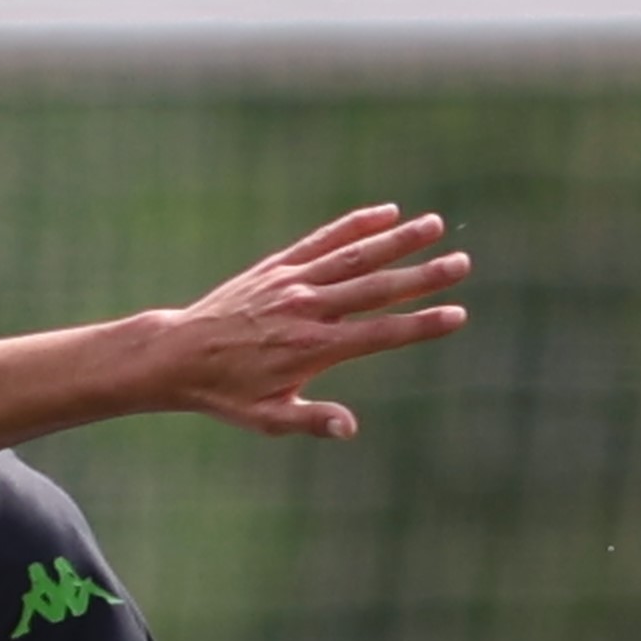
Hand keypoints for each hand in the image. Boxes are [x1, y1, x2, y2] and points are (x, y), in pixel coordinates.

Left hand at [142, 207, 470, 440]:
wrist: (177, 355)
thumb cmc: (226, 393)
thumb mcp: (267, 419)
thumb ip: (311, 420)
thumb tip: (350, 428)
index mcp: (312, 349)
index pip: (380, 335)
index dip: (421, 325)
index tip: (457, 315)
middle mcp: (307, 309)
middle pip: (376, 289)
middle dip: (423, 276)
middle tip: (463, 263)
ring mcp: (293, 282)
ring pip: (355, 256)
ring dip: (397, 240)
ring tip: (434, 225)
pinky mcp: (278, 266)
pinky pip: (323, 240)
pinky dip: (355, 225)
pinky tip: (386, 212)